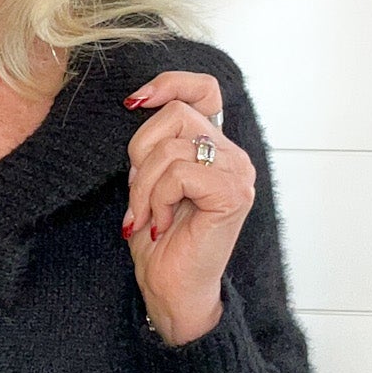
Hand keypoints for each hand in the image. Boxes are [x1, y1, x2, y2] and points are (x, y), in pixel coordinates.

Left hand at [121, 69, 255, 344]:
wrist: (171, 290)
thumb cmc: (160, 240)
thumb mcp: (148, 181)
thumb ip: (154, 145)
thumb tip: (136, 102)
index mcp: (215, 147)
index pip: (204, 89)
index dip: (169, 83)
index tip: (133, 102)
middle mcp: (233, 155)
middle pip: (176, 114)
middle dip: (140, 153)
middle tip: (138, 197)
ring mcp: (238, 173)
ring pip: (172, 147)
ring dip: (143, 186)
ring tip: (146, 216)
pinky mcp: (233, 194)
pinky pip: (179, 173)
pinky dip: (157, 198)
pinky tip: (160, 224)